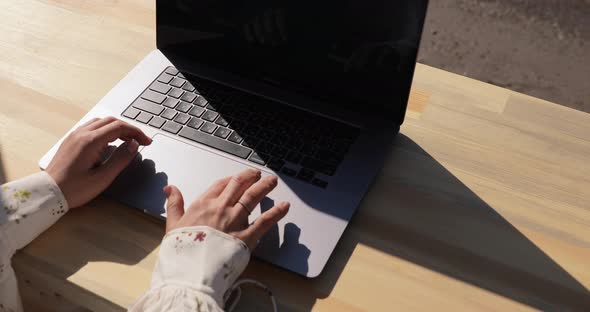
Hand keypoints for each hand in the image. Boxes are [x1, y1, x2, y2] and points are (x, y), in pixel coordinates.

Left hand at [46, 117, 151, 207]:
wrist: (48, 192)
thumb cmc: (74, 188)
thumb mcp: (103, 178)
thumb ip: (121, 159)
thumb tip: (134, 145)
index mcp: (91, 141)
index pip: (119, 127)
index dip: (136, 132)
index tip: (146, 141)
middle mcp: (82, 134)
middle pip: (111, 121)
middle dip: (129, 129)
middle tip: (140, 141)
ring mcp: (75, 135)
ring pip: (101, 122)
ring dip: (117, 128)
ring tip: (127, 140)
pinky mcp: (71, 140)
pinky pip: (92, 126)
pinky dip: (106, 129)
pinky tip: (110, 140)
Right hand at [164, 169, 289, 249]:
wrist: (191, 271)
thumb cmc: (181, 251)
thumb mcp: (172, 224)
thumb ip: (174, 204)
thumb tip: (170, 188)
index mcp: (203, 204)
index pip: (221, 184)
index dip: (231, 179)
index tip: (237, 177)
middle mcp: (222, 208)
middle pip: (239, 186)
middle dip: (250, 177)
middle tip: (258, 173)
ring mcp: (236, 221)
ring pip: (253, 197)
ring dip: (265, 187)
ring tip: (272, 181)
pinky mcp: (247, 236)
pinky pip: (265, 221)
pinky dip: (277, 213)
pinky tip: (285, 206)